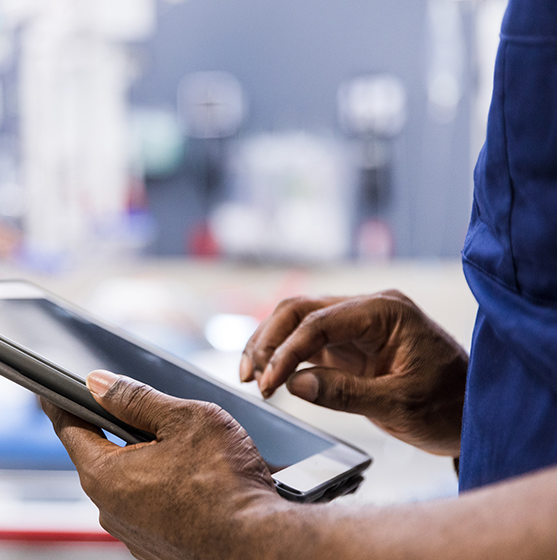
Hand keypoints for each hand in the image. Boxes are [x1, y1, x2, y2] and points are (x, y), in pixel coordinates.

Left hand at [42, 370, 287, 559]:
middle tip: (150, 413)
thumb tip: (99, 384)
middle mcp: (110, 509)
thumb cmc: (226, 484)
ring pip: (129, 482)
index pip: (68, 427)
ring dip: (147, 461)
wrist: (259, 546)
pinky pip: (149, 507)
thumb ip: (136, 399)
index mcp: (105, 474)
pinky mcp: (155, 547)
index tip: (48, 389)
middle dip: (120, 430)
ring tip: (188, 452)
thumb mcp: (183, 420)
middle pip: (101, 454)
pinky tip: (195, 482)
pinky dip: (164, 488)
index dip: (59, 402)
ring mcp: (132, 533)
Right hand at [240, 290, 467, 455]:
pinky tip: (268, 376)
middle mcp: (367, 309)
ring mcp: (356, 324)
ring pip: (296, 322)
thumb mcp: (399, 405)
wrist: (473, 413)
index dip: (286, 351)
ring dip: (269, 345)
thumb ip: (345, 392)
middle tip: (250, 377)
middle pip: (300, 310)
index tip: (268, 383)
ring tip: (249, 376)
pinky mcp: (349, 344)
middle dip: (268, 341)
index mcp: (385, 311)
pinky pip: (306, 341)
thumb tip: (294, 384)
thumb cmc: (449, 405)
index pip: (319, 321)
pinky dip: (283, 356)